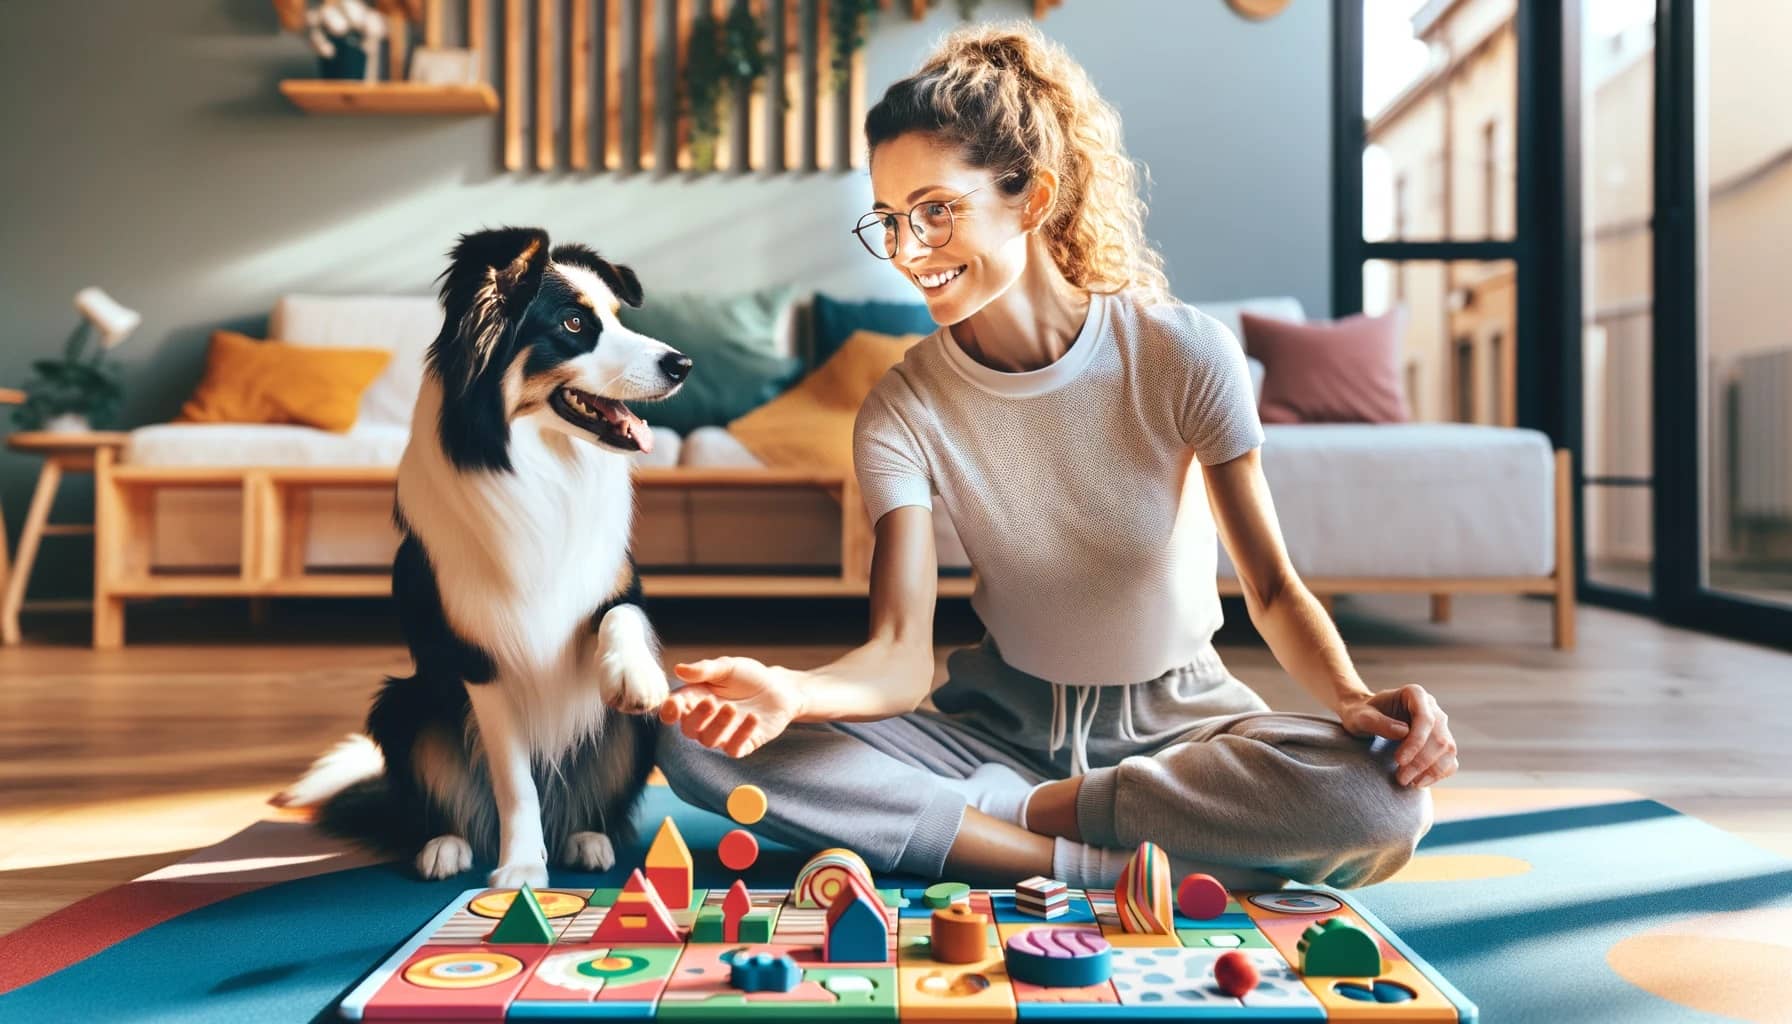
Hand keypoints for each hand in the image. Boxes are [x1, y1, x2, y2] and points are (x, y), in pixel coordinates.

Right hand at [658, 657, 805, 757]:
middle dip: (696, 717)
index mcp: (695, 699)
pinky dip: (742, 735)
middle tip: (710, 701)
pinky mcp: (743, 744)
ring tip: (733, 708)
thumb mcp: (727, 667)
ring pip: (708, 741)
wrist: (780, 688)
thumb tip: (679, 669)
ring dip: (718, 725)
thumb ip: (704, 669)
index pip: (674, 710)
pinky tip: (753, 718)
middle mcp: (705, 720)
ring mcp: (723, 734)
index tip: (673, 706)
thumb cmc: (749, 677)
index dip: (669, 710)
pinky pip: (734, 749)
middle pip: (689, 729)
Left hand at [1336, 684, 1457, 787]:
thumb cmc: (1361, 714)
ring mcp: (1440, 726)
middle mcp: (1432, 708)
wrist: (1366, 718)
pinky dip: (1438, 774)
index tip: (1399, 760)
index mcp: (1415, 694)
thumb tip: (1404, 732)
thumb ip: (1377, 722)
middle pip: (1439, 738)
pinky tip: (1419, 782)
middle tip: (1400, 778)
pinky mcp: (1441, 743)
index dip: (1416, 742)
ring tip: (1409, 782)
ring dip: (1432, 771)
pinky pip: (1450, 760)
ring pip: (1448, 750)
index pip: (1425, 719)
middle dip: (1421, 761)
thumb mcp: (1360, 716)